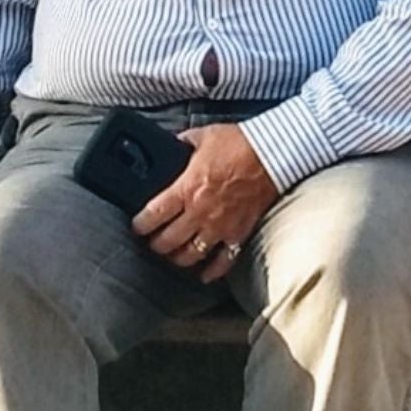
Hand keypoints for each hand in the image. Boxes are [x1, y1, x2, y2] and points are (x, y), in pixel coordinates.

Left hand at [134, 123, 279, 283]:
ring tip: (173, 255)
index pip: (152, 216)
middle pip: (167, 241)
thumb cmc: (240, 143)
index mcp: (187, 189)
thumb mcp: (204, 136)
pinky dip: (212, 271)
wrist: (273, 153)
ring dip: (178, 258)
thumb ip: (184, 143)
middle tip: (153, 241)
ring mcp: (219, 226)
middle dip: (155, 244)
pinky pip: (222, 262)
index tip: (137, 226)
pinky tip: (204, 274)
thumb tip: (172, 145)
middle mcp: (199, 212)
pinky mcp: (238, 233)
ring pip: (190, 256)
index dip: (140, 224)